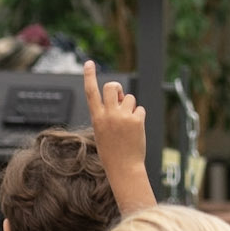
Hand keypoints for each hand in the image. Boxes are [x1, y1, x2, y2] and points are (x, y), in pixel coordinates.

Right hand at [84, 60, 147, 176]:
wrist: (124, 167)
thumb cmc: (112, 151)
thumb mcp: (102, 130)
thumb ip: (107, 112)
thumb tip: (120, 97)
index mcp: (96, 117)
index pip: (90, 92)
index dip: (89, 76)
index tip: (89, 63)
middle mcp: (108, 114)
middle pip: (112, 86)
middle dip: (117, 88)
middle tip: (120, 98)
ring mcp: (123, 117)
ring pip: (129, 98)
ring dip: (130, 106)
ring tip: (128, 123)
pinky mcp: (137, 120)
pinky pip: (140, 109)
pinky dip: (139, 117)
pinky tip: (136, 130)